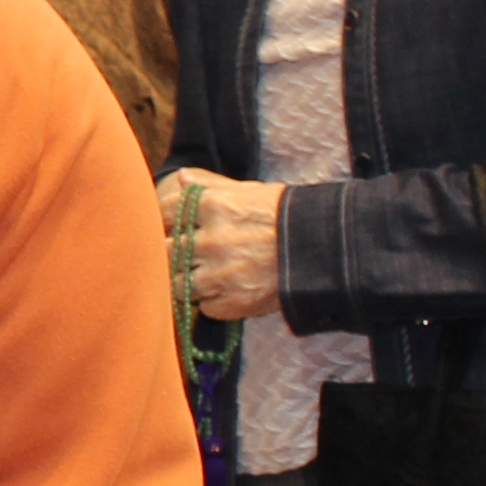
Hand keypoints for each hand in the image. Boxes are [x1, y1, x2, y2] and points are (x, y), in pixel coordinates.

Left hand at [162, 166, 286, 321]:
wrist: (322, 251)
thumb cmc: (285, 216)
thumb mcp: (250, 192)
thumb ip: (211, 185)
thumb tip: (182, 178)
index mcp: (212, 206)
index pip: (163, 214)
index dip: (165, 223)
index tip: (171, 228)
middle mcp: (210, 240)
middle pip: (166, 252)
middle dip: (173, 254)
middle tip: (188, 255)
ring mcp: (219, 275)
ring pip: (179, 285)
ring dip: (188, 282)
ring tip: (208, 276)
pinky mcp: (232, 303)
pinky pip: (205, 307)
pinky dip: (212, 302)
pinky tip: (228, 290)